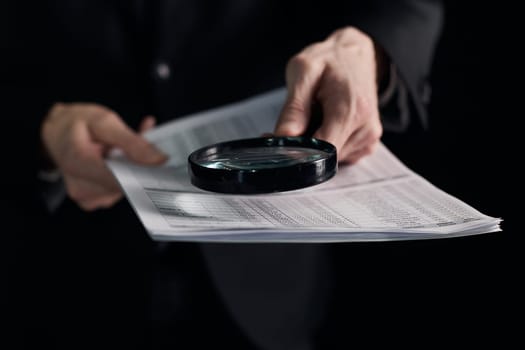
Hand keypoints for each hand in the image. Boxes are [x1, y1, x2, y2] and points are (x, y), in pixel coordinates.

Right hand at [41, 103, 166, 210]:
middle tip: (141, 145)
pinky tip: (121, 158)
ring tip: (124, 148)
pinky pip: (120, 189)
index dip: (146, 172)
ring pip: (126, 186)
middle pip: (127, 184)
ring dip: (133, 168)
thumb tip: (157, 160)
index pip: (123, 179)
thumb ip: (131, 141)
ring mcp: (88, 196)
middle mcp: (82, 187)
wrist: (56, 133)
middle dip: (139, 165)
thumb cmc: (75, 123)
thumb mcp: (104, 121)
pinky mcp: (95, 199)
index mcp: (79, 164)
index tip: (161, 163)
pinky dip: (126, 173)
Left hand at [274, 27, 382, 163]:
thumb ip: (294, 107)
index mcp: (351, 109)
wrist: (356, 55)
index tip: (283, 140)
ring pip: (330, 158)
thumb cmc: (331, 59)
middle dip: (305, 146)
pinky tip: (325, 123)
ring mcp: (369, 138)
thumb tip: (283, 137)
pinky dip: (327, 144)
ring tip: (315, 116)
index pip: (322, 150)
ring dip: (316, 144)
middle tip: (295, 121)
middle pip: (325, 156)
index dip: (297, 150)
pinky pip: (339, 156)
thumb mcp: (304, 71)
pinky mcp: (367, 144)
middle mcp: (365, 128)